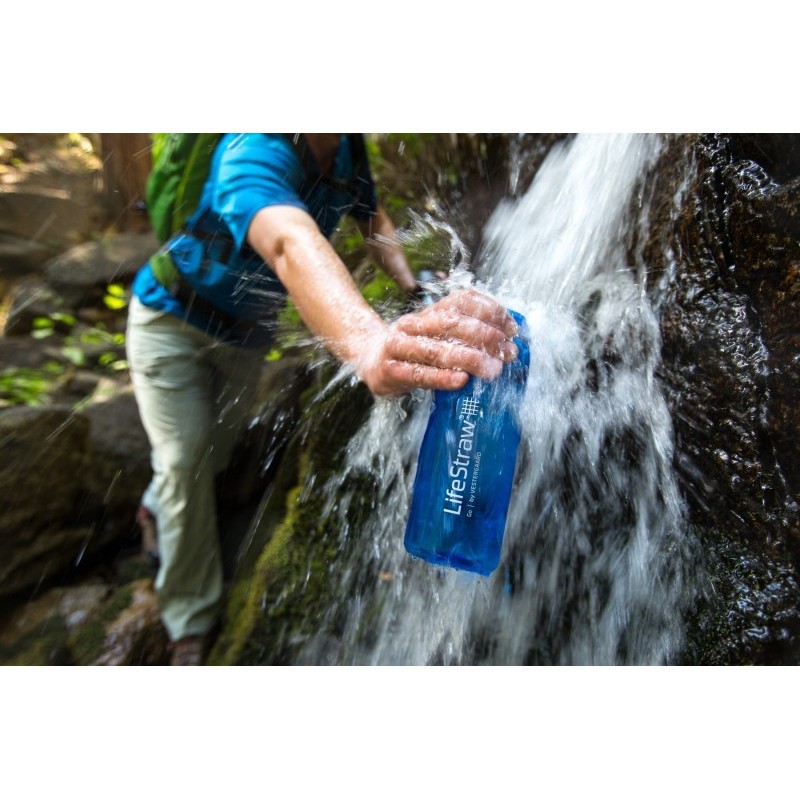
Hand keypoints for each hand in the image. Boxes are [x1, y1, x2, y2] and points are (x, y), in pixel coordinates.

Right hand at [358, 289, 518, 395]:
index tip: (512, 328)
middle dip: (485, 336)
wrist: (367, 358)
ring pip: (436, 349)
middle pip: (451, 323)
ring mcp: (397, 347)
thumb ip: (465, 335)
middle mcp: (412, 324)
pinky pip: (419, 374)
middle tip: (507, 352)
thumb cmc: (412, 350)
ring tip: (492, 369)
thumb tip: (506, 342)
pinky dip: (442, 378)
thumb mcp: (436, 334)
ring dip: (470, 359)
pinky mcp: (389, 371)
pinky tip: (461, 381)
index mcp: (427, 311)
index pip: (462, 301)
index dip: (490, 311)